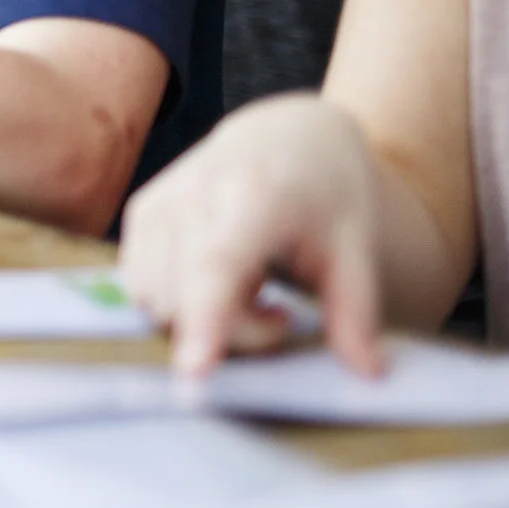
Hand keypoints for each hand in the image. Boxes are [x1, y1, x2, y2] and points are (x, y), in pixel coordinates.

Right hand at [119, 93, 385, 379]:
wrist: (286, 132)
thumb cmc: (327, 191)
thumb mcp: (357, 248)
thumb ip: (356, 314)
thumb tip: (368, 376)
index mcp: (255, 195)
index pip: (217, 266)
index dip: (205, 320)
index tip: (194, 372)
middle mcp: (192, 194)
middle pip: (184, 301)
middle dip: (232, 332)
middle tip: (281, 313)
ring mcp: (157, 202)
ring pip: (155, 300)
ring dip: (203, 318)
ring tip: (251, 290)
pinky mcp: (140, 212)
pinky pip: (143, 286)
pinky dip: (181, 301)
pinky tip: (220, 278)